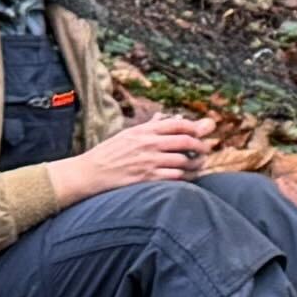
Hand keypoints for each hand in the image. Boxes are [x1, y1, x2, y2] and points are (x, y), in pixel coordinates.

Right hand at [49, 117, 210, 203]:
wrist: (90, 173)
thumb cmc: (109, 153)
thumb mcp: (127, 134)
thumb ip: (148, 127)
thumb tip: (164, 117)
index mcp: (144, 131)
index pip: (177, 124)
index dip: (194, 127)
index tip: (201, 132)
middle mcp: (148, 144)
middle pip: (185, 141)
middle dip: (201, 145)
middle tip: (206, 149)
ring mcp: (149, 162)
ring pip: (184, 160)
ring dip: (197, 163)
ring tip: (201, 164)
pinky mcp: (147, 179)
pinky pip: (175, 177)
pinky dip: (187, 176)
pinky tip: (191, 176)